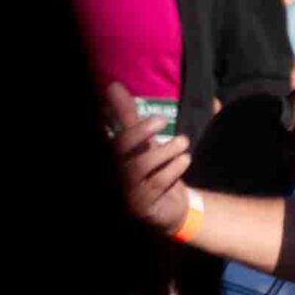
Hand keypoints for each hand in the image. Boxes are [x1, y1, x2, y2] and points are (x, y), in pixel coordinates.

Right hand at [106, 82, 192, 232]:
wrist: (168, 207)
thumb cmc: (151, 170)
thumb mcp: (140, 143)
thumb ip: (126, 116)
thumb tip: (114, 86)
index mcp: (110, 159)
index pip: (112, 141)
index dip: (127, 125)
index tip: (150, 113)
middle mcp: (112, 177)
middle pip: (118, 151)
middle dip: (139, 132)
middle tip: (161, 120)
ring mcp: (124, 194)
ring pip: (139, 167)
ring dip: (164, 151)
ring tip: (183, 142)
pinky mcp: (140, 208)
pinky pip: (156, 184)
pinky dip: (173, 169)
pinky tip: (184, 160)